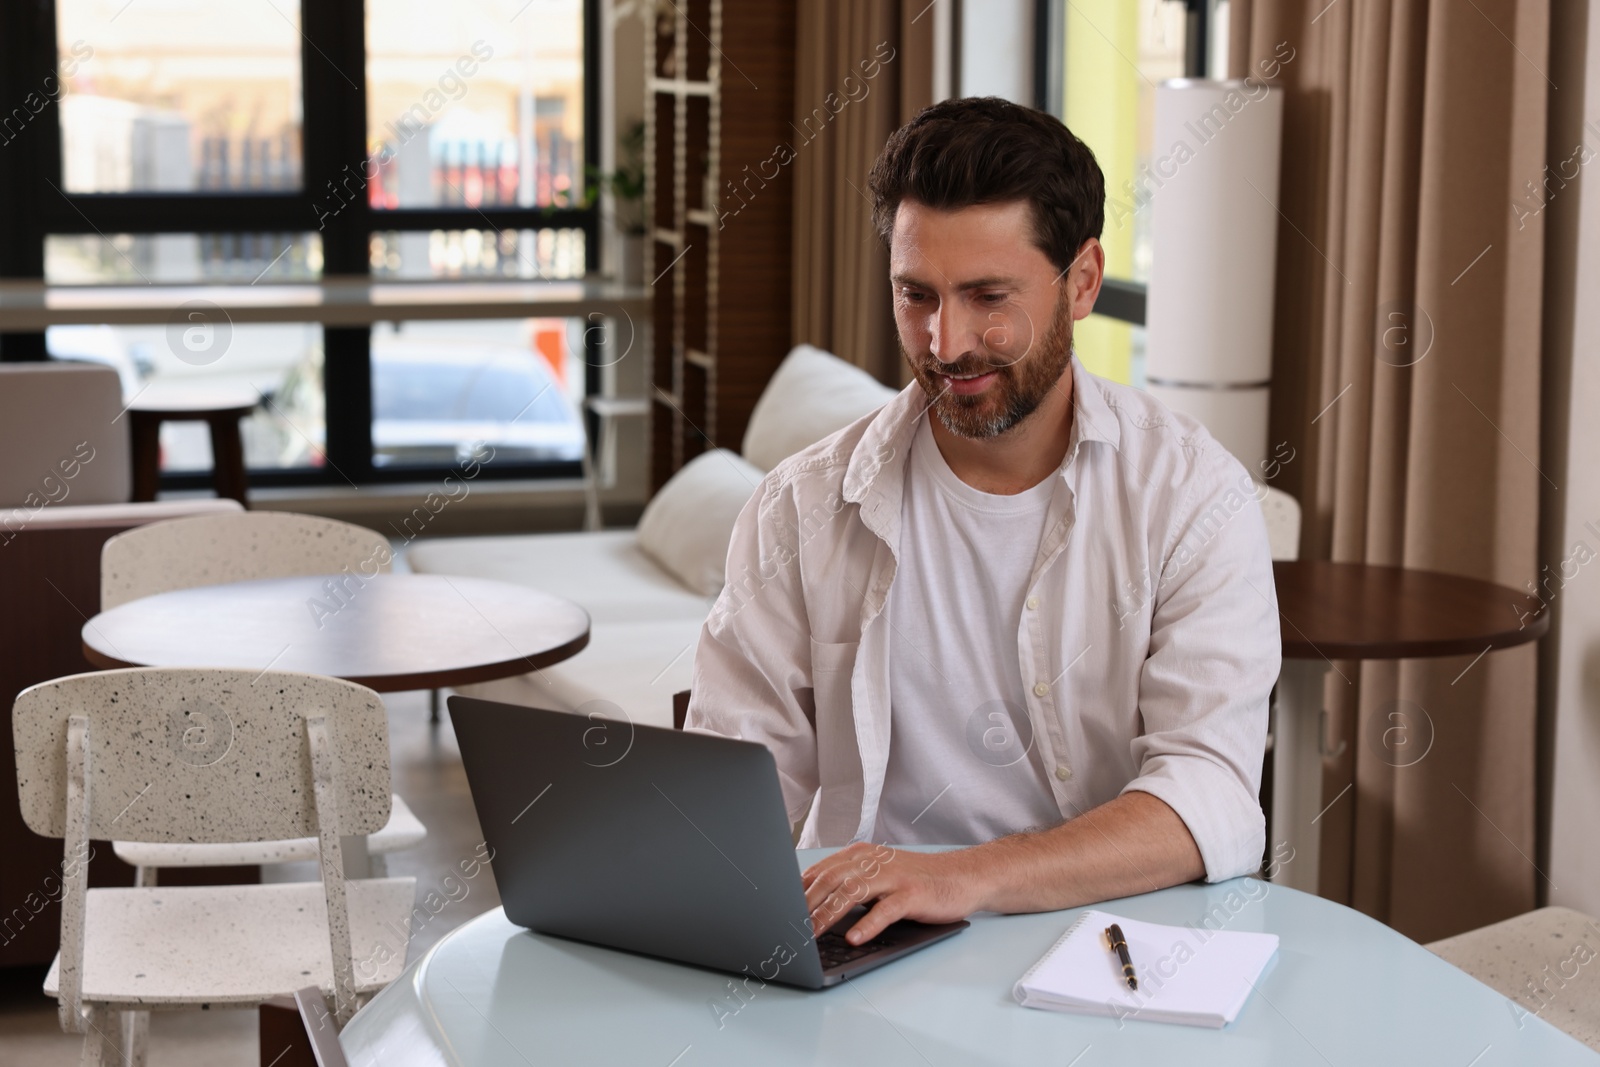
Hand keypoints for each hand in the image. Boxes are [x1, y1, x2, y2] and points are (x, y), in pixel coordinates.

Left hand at [801, 842, 987, 945]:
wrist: (961, 876)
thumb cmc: (915, 880)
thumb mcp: (877, 875)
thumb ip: (849, 883)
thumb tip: (809, 906)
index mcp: (861, 855)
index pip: (820, 871)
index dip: (796, 890)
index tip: (777, 908)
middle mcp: (873, 862)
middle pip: (831, 879)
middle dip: (805, 903)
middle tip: (786, 925)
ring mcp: (893, 877)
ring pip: (852, 892)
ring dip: (828, 913)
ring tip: (811, 933)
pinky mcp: (912, 894)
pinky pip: (885, 910)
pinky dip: (867, 924)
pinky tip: (853, 937)